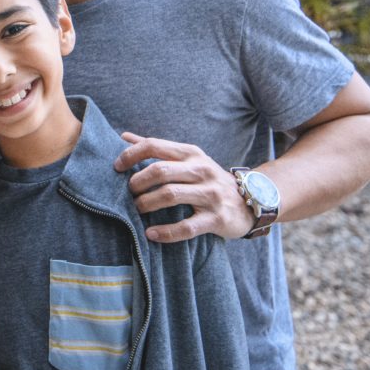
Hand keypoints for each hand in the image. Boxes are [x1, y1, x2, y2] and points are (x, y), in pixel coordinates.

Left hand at [113, 132, 253, 241]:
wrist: (252, 200)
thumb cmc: (209, 179)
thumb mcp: (188, 159)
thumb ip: (157, 149)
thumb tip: (123, 136)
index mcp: (191, 153)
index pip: (154, 146)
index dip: (130, 155)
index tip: (116, 167)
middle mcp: (201, 170)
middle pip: (159, 171)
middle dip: (137, 182)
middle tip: (128, 193)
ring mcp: (210, 194)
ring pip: (170, 196)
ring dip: (146, 204)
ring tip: (136, 210)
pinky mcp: (217, 218)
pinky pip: (186, 226)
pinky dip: (165, 232)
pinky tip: (151, 234)